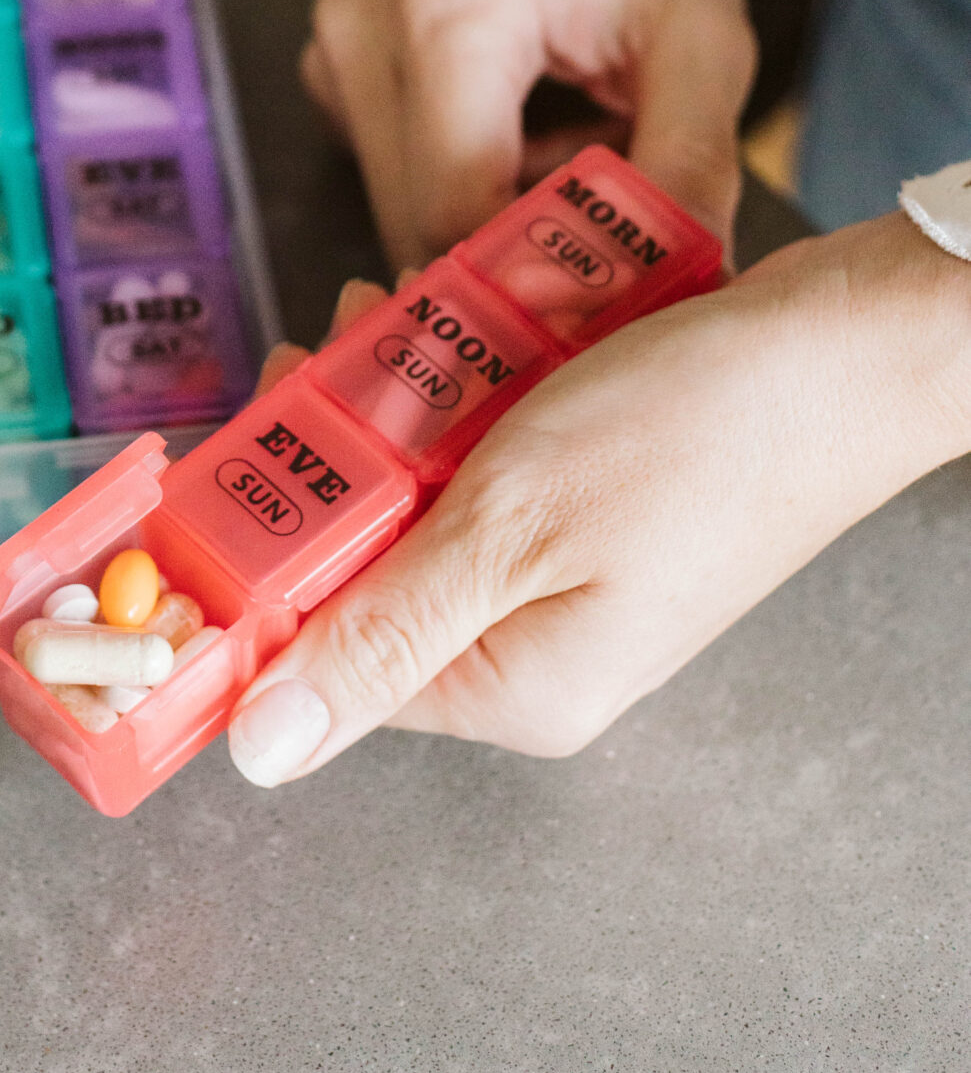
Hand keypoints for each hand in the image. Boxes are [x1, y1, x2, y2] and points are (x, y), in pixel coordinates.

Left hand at [225, 216, 970, 785]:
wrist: (847, 344)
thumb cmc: (696, 429)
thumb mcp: (509, 525)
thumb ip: (381, 632)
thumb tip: (262, 752)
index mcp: (515, 687)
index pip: (327, 657)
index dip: (264, 559)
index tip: (225, 464)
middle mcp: (538, 647)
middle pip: (370, 564)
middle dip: (333, 455)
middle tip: (328, 354)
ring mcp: (571, 572)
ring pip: (422, 492)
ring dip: (394, 404)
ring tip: (398, 320)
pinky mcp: (597, 505)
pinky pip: (486, 456)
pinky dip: (462, 390)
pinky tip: (465, 325)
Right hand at [301, 0, 755, 268]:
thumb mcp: (705, 46)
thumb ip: (690, 166)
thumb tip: (680, 289)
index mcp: (449, 10)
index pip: (458, 211)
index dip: (535, 274)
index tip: (614, 287)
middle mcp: (363, 27)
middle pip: (423, 225)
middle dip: (521, 243)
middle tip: (609, 178)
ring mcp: (332, 50)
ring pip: (406, 218)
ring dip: (495, 216)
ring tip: (570, 138)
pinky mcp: (329, 74)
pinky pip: (395, 185)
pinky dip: (466, 186)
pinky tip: (522, 127)